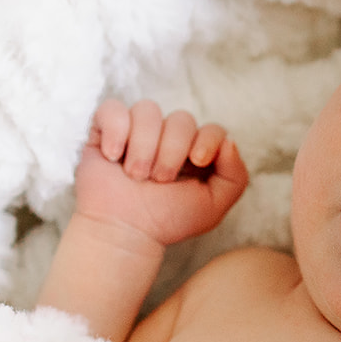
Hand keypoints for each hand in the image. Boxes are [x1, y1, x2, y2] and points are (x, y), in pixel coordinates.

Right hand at [73, 98, 248, 248]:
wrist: (124, 232)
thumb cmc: (166, 221)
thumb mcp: (212, 207)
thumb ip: (234, 177)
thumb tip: (228, 141)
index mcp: (194, 152)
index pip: (212, 129)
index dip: (208, 140)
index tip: (198, 161)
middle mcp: (167, 137)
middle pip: (181, 119)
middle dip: (172, 151)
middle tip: (159, 180)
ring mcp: (136, 131)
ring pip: (148, 110)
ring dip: (144, 145)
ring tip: (136, 175)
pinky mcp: (106, 130)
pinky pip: (112, 109)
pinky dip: (115, 130)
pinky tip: (113, 156)